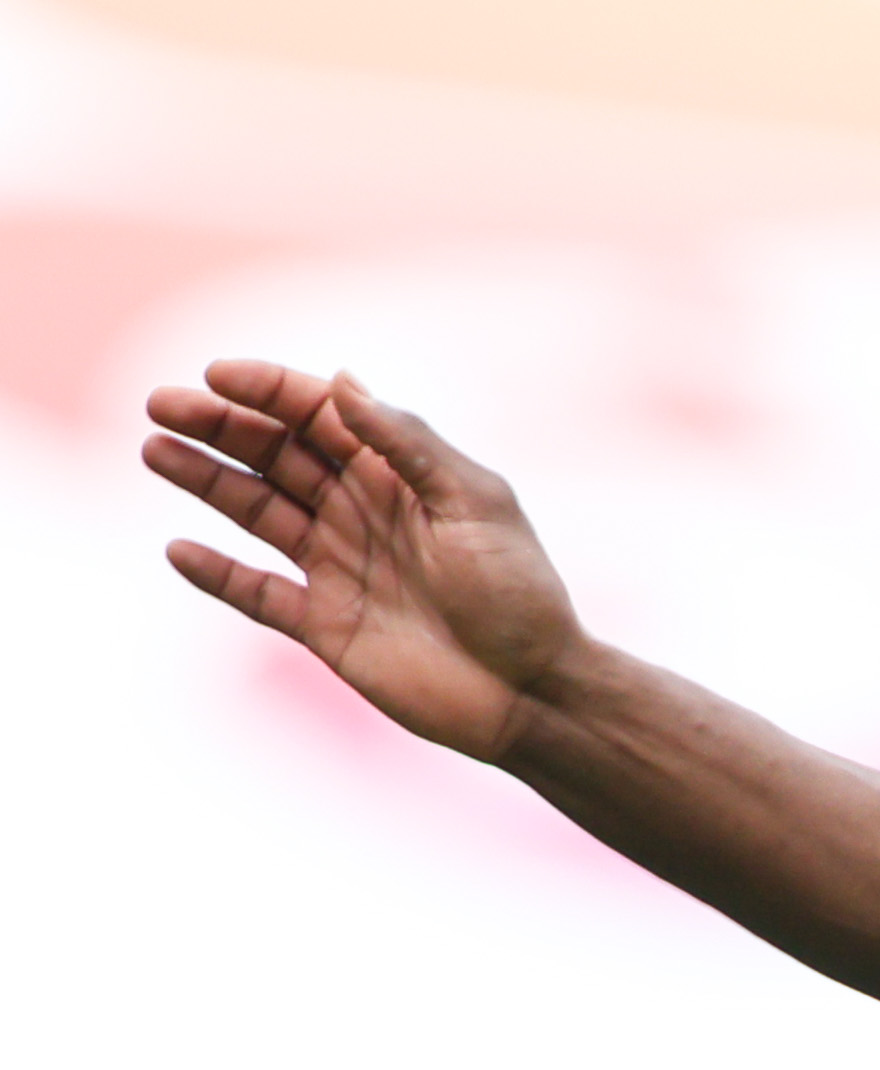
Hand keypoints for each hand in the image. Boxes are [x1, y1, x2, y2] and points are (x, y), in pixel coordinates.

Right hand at [145, 360, 586, 760]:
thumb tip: (343, 382)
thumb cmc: (520, 595)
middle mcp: (360, 512)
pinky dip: (219, 575)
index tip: (218, 375)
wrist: (535, 694)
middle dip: (219, 425)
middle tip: (162, 404)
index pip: (317, 416)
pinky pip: (259, 595)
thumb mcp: (475, 502)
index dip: (267, 390)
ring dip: (205, 480)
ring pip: (256, 511)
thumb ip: (408, 443)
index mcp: (396, 474)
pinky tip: (180, 549)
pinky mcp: (327, 626)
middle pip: (274, 454)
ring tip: (154, 450)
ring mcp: (339, 567)